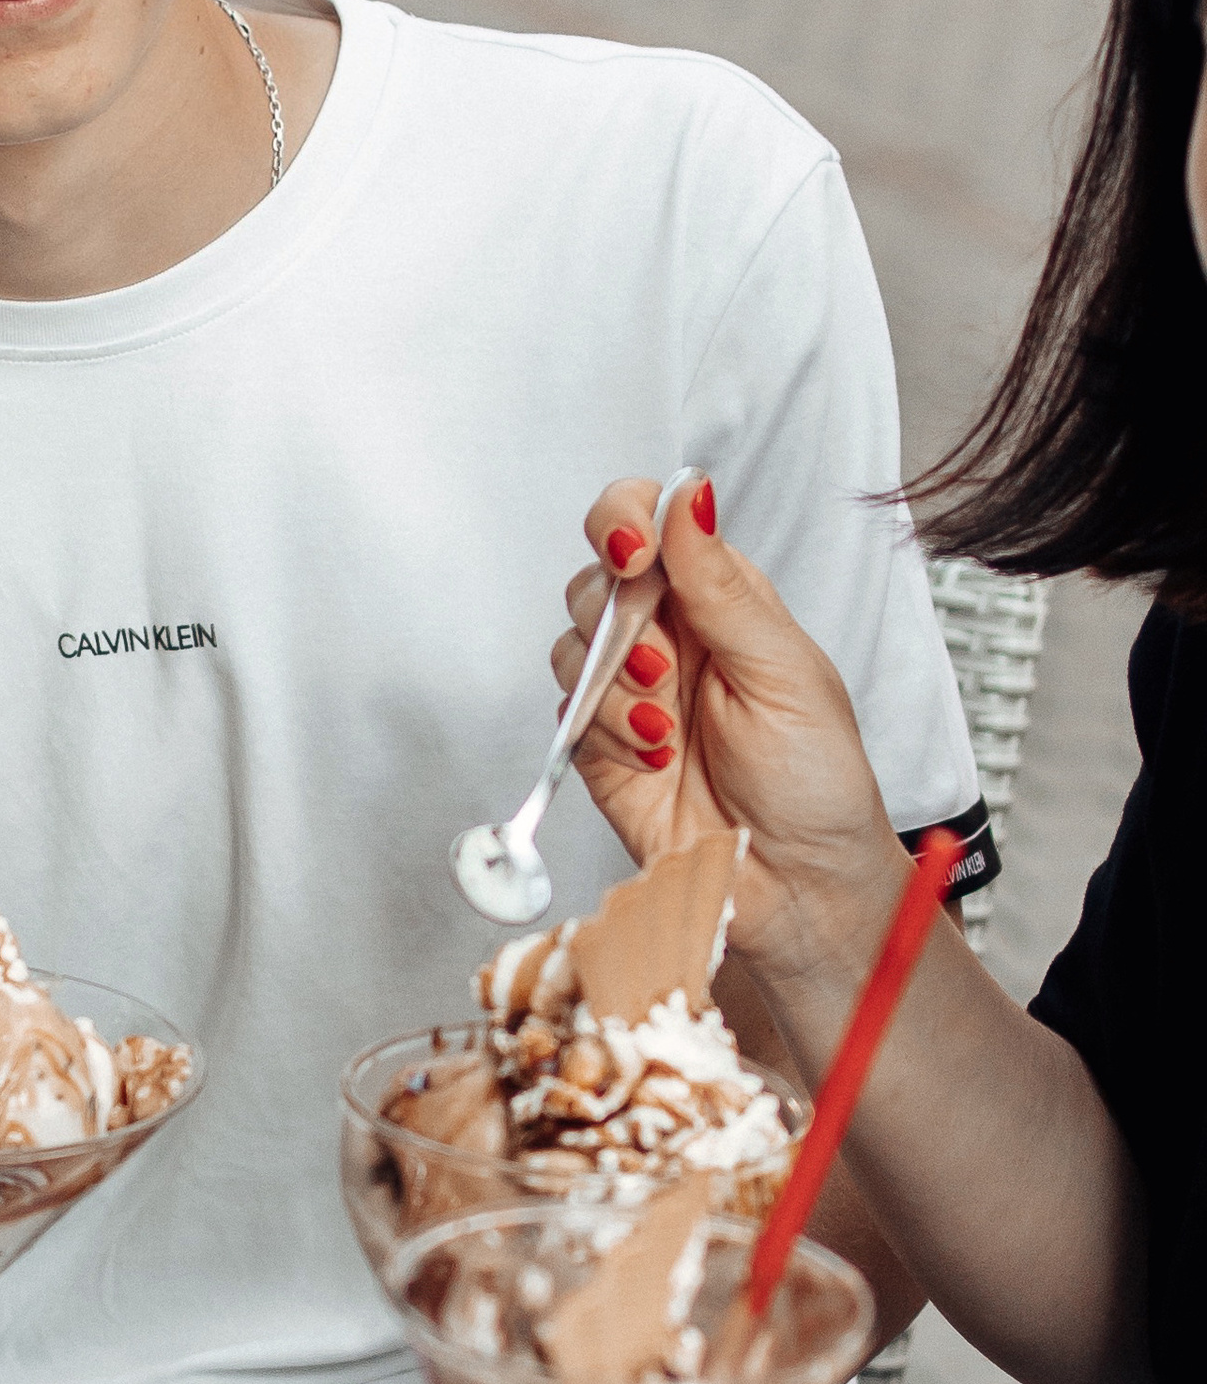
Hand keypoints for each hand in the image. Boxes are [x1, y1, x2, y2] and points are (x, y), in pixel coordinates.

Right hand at [550, 475, 906, 961]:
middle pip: (595, 577)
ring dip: (612, 680)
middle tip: (663, 664)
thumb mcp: (784, 673)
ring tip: (666, 728)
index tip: (631, 552)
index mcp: (721, 598)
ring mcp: (628, 690)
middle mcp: (670, 635)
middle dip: (617, 615)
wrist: (799, 890)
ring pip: (571, 642)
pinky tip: (654, 758)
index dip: (623, 518)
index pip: (650, 519)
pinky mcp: (598, 745)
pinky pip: (567, 711)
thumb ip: (722, 586)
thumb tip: (687, 494)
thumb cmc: (817, 782)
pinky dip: (604, 729)